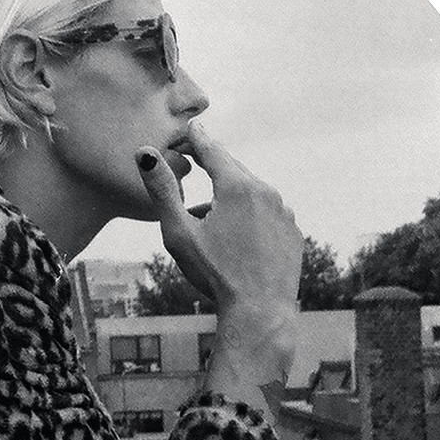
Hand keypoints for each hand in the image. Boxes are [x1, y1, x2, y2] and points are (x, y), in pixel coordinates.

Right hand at [136, 122, 302, 337]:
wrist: (259, 312)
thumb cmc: (214, 274)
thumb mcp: (179, 233)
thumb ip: (162, 191)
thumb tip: (145, 154)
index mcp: (237, 187)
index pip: (213, 150)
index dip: (197, 138)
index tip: (191, 127)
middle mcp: (266, 192)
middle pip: (234, 171)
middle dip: (214, 167)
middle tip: (198, 160)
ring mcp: (285, 212)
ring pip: (251, 195)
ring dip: (230, 198)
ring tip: (210, 220)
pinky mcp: (293, 233)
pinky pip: (268, 215)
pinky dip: (251, 217)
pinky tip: (238, 239)